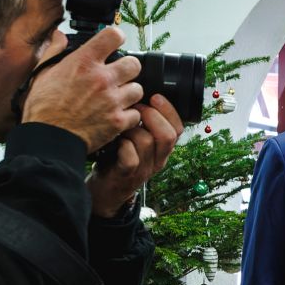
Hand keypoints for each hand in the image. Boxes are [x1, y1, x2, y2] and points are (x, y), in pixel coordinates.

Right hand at [19, 25, 143, 152]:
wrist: (48, 139)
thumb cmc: (43, 109)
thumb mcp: (43, 73)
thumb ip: (55, 51)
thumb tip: (59, 35)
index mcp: (83, 62)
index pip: (113, 35)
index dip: (116, 37)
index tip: (115, 42)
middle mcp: (101, 78)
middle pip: (134, 64)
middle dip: (128, 70)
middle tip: (119, 77)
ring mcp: (112, 100)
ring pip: (138, 89)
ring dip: (129, 94)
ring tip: (117, 99)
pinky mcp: (118, 121)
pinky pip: (136, 114)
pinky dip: (129, 117)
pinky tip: (116, 117)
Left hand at [87, 96, 184, 216]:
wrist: (106, 191)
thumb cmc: (118, 159)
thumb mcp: (136, 140)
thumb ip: (143, 124)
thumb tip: (141, 94)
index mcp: (163, 149)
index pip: (178, 128)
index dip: (169, 110)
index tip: (155, 97)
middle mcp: (158, 159)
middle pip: (168, 135)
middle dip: (152, 116)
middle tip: (137, 108)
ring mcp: (144, 169)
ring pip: (147, 142)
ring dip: (132, 129)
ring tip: (122, 125)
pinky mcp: (127, 175)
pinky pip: (131, 158)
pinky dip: (122, 146)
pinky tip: (115, 142)